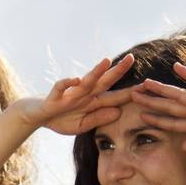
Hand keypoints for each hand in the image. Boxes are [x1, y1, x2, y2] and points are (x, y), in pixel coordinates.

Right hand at [15, 54, 134, 135]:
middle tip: (132, 58)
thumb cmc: (61, 119)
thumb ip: (99, 119)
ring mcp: (70, 93)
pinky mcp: (55, 96)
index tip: (148, 87)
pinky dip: (68, 83)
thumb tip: (118, 112)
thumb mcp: (83, 126)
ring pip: (85, 80)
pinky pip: (62, 87)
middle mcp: (85, 94)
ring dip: (95, 71)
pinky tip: (75, 79)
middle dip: (118, 70)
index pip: (115, 95)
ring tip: (106, 62)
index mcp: (93, 102)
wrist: (37, 116)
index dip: (131, 92)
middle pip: (104, 80)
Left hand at [133, 64, 185, 151]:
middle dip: (151, 104)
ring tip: (142, 85)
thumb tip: (184, 146)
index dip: (158, 120)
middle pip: (171, 108)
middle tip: (130, 97)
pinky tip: (177, 67)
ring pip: (179, 97)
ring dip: (160, 92)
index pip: (175, 123)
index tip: (140, 118)